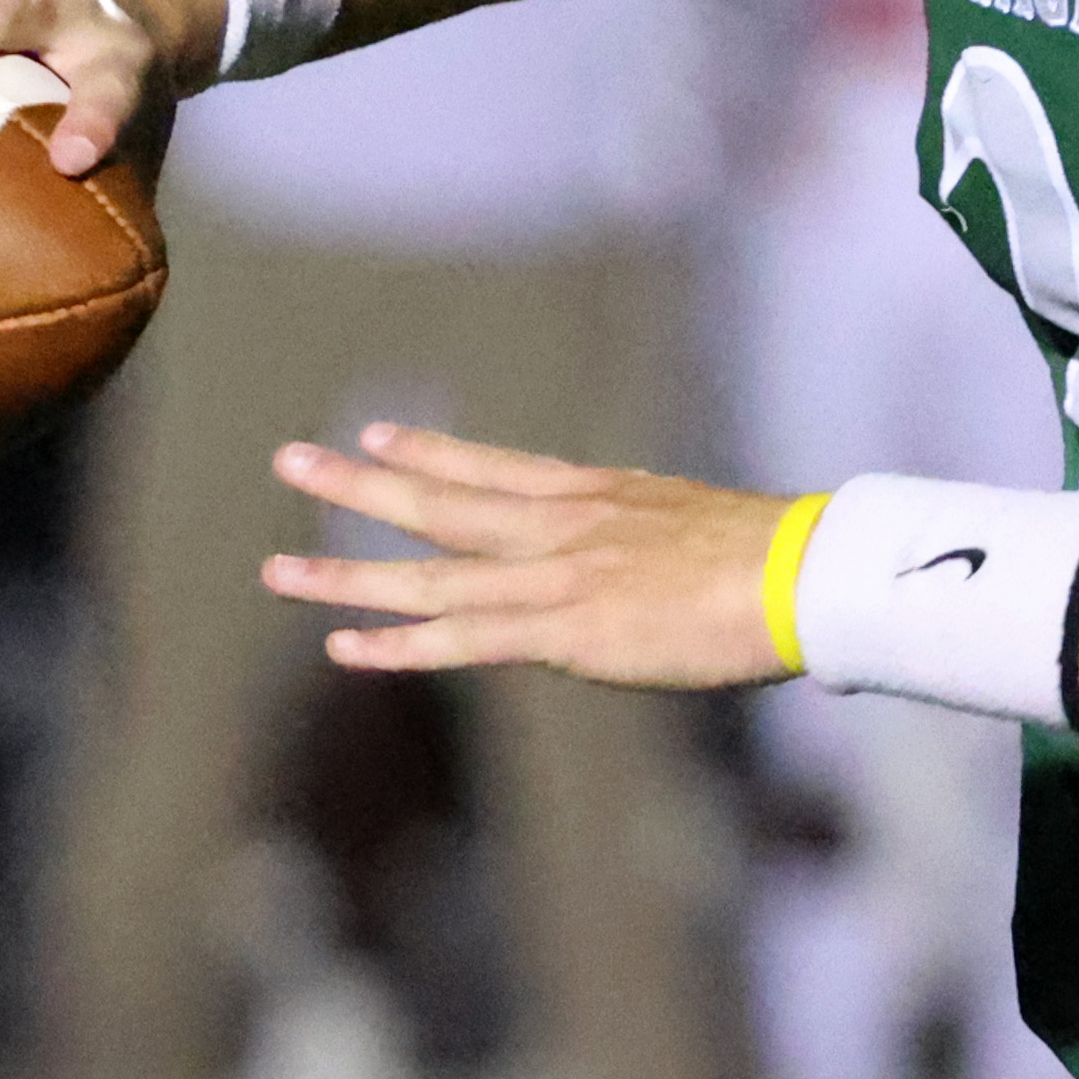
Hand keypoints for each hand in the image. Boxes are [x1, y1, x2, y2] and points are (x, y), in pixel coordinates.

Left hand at [262, 421, 792, 688]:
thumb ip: (657, 542)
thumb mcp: (702, 529)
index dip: (434, 452)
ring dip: (349, 573)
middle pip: (442, 503)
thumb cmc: (776, 559)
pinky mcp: (562, 630)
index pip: (498, 467)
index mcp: (600, 496)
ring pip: (431, 574)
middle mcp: (562, 526)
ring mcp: (554, 577)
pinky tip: (346, 644)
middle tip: (292, 458)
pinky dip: (400, 643)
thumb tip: (658, 560)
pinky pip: (462, 638)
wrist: (799, 574)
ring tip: (279, 570)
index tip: (381, 433)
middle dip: (361, 483)